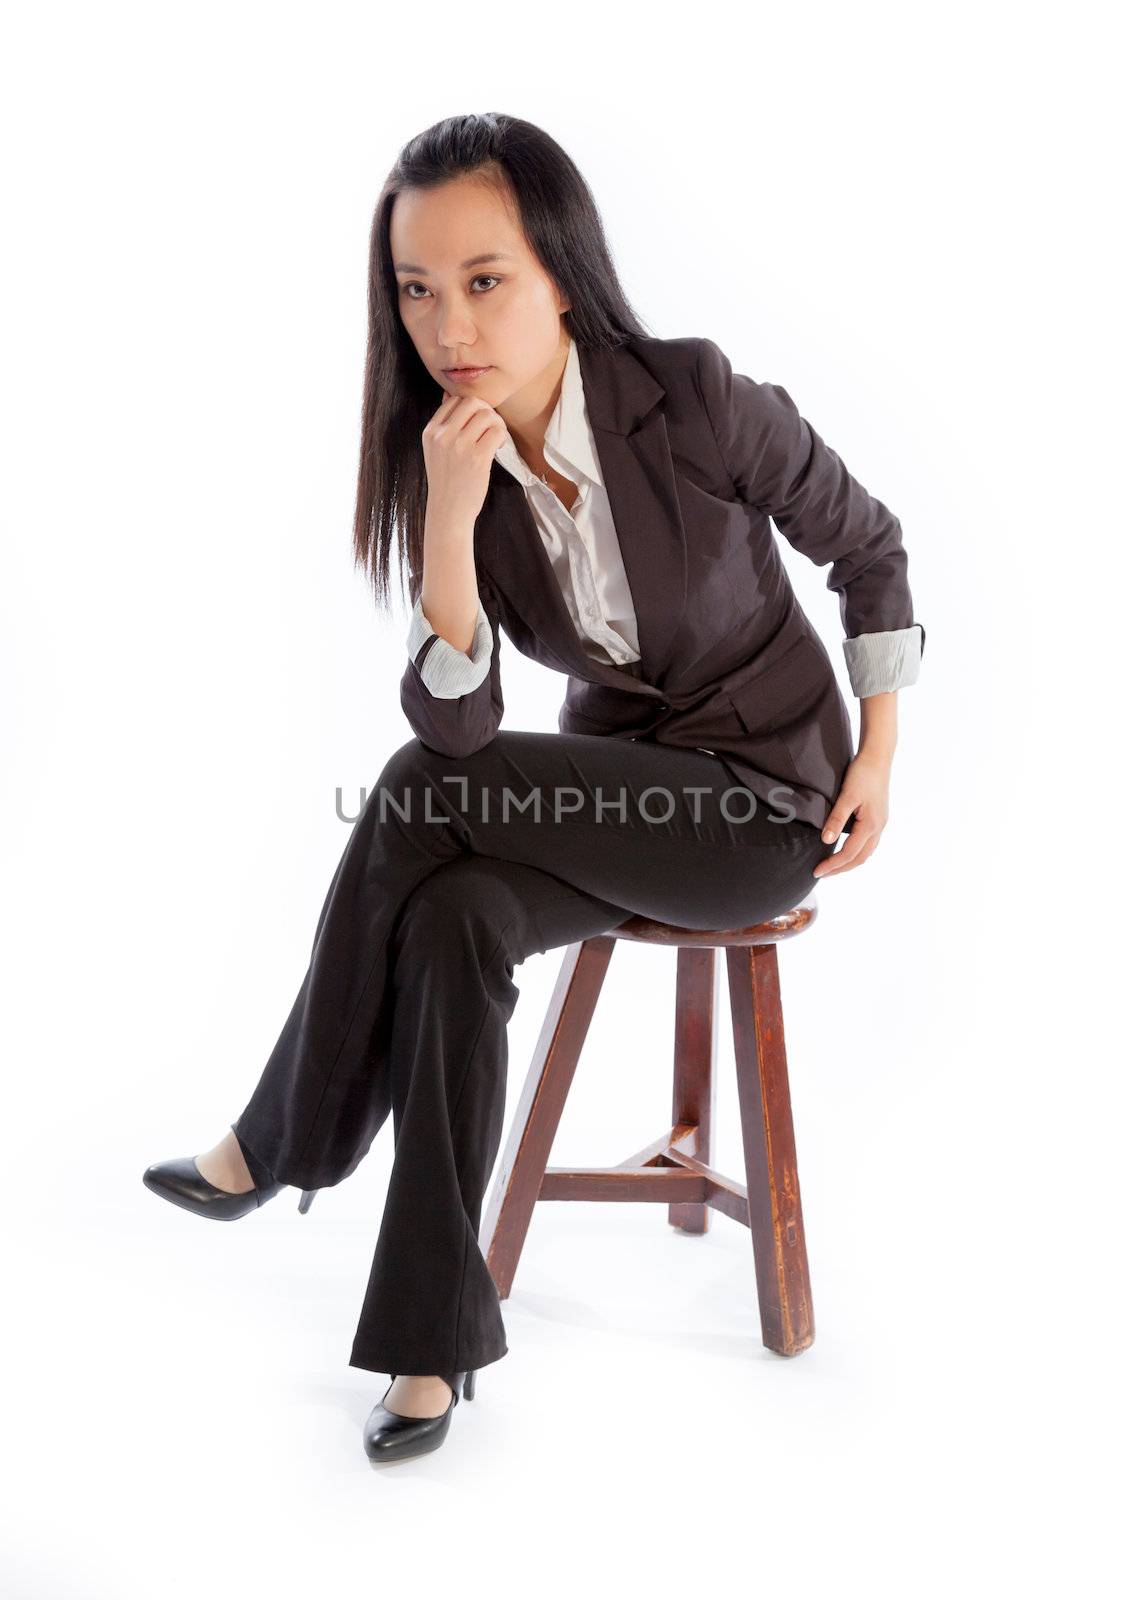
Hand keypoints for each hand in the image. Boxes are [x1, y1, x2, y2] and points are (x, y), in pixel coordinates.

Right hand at [422, 391, 511, 525]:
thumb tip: (450, 396)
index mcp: (430, 432)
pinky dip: (502, 435)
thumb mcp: (435, 451)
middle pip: (471, 402)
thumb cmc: (446, 482)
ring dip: (496, 423)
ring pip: (486, 415)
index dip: (470, 407)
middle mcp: (442, 436)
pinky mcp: (477, 458)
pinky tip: (499, 446)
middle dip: (485, 410)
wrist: (448, 512)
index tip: (477, 422)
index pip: (453, 400)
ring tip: (496, 437)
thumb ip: (443, 425)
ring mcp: (459, 446)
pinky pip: (496, 432)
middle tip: (490, 427)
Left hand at [812, 751, 890, 876]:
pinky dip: (856, 852)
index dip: (832, 864)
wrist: (878, 758)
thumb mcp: (847, 796)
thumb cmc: (862, 774)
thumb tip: (826, 841)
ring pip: (866, 852)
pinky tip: (846, 850)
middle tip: (822, 874)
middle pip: (860, 858)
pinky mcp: (878, 818)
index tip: (816, 871)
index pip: (849, 853)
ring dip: (849, 862)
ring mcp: (880, 824)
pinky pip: (868, 843)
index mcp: (871, 825)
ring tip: (832, 867)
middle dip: (840, 868)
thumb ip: (837, 818)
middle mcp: (878, 828)